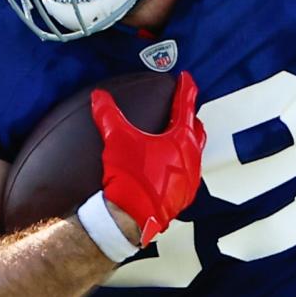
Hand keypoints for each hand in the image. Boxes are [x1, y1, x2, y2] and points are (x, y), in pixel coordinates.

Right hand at [90, 71, 204, 246]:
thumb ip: (108, 115)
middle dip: (190, 116)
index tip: (187, 79)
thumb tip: (99, 97)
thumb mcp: (117, 140)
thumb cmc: (131, 179)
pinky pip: (187, 173)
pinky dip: (181, 163)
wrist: (132, 217)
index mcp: (181, 139)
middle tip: (183, 107)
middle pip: (196, 129)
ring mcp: (190, 178)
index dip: (186, 89)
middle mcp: (192, 157)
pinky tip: (169, 166)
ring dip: (187, 141)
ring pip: (194, 152)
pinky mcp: (183, 195)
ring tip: (175, 136)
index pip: (186, 105)